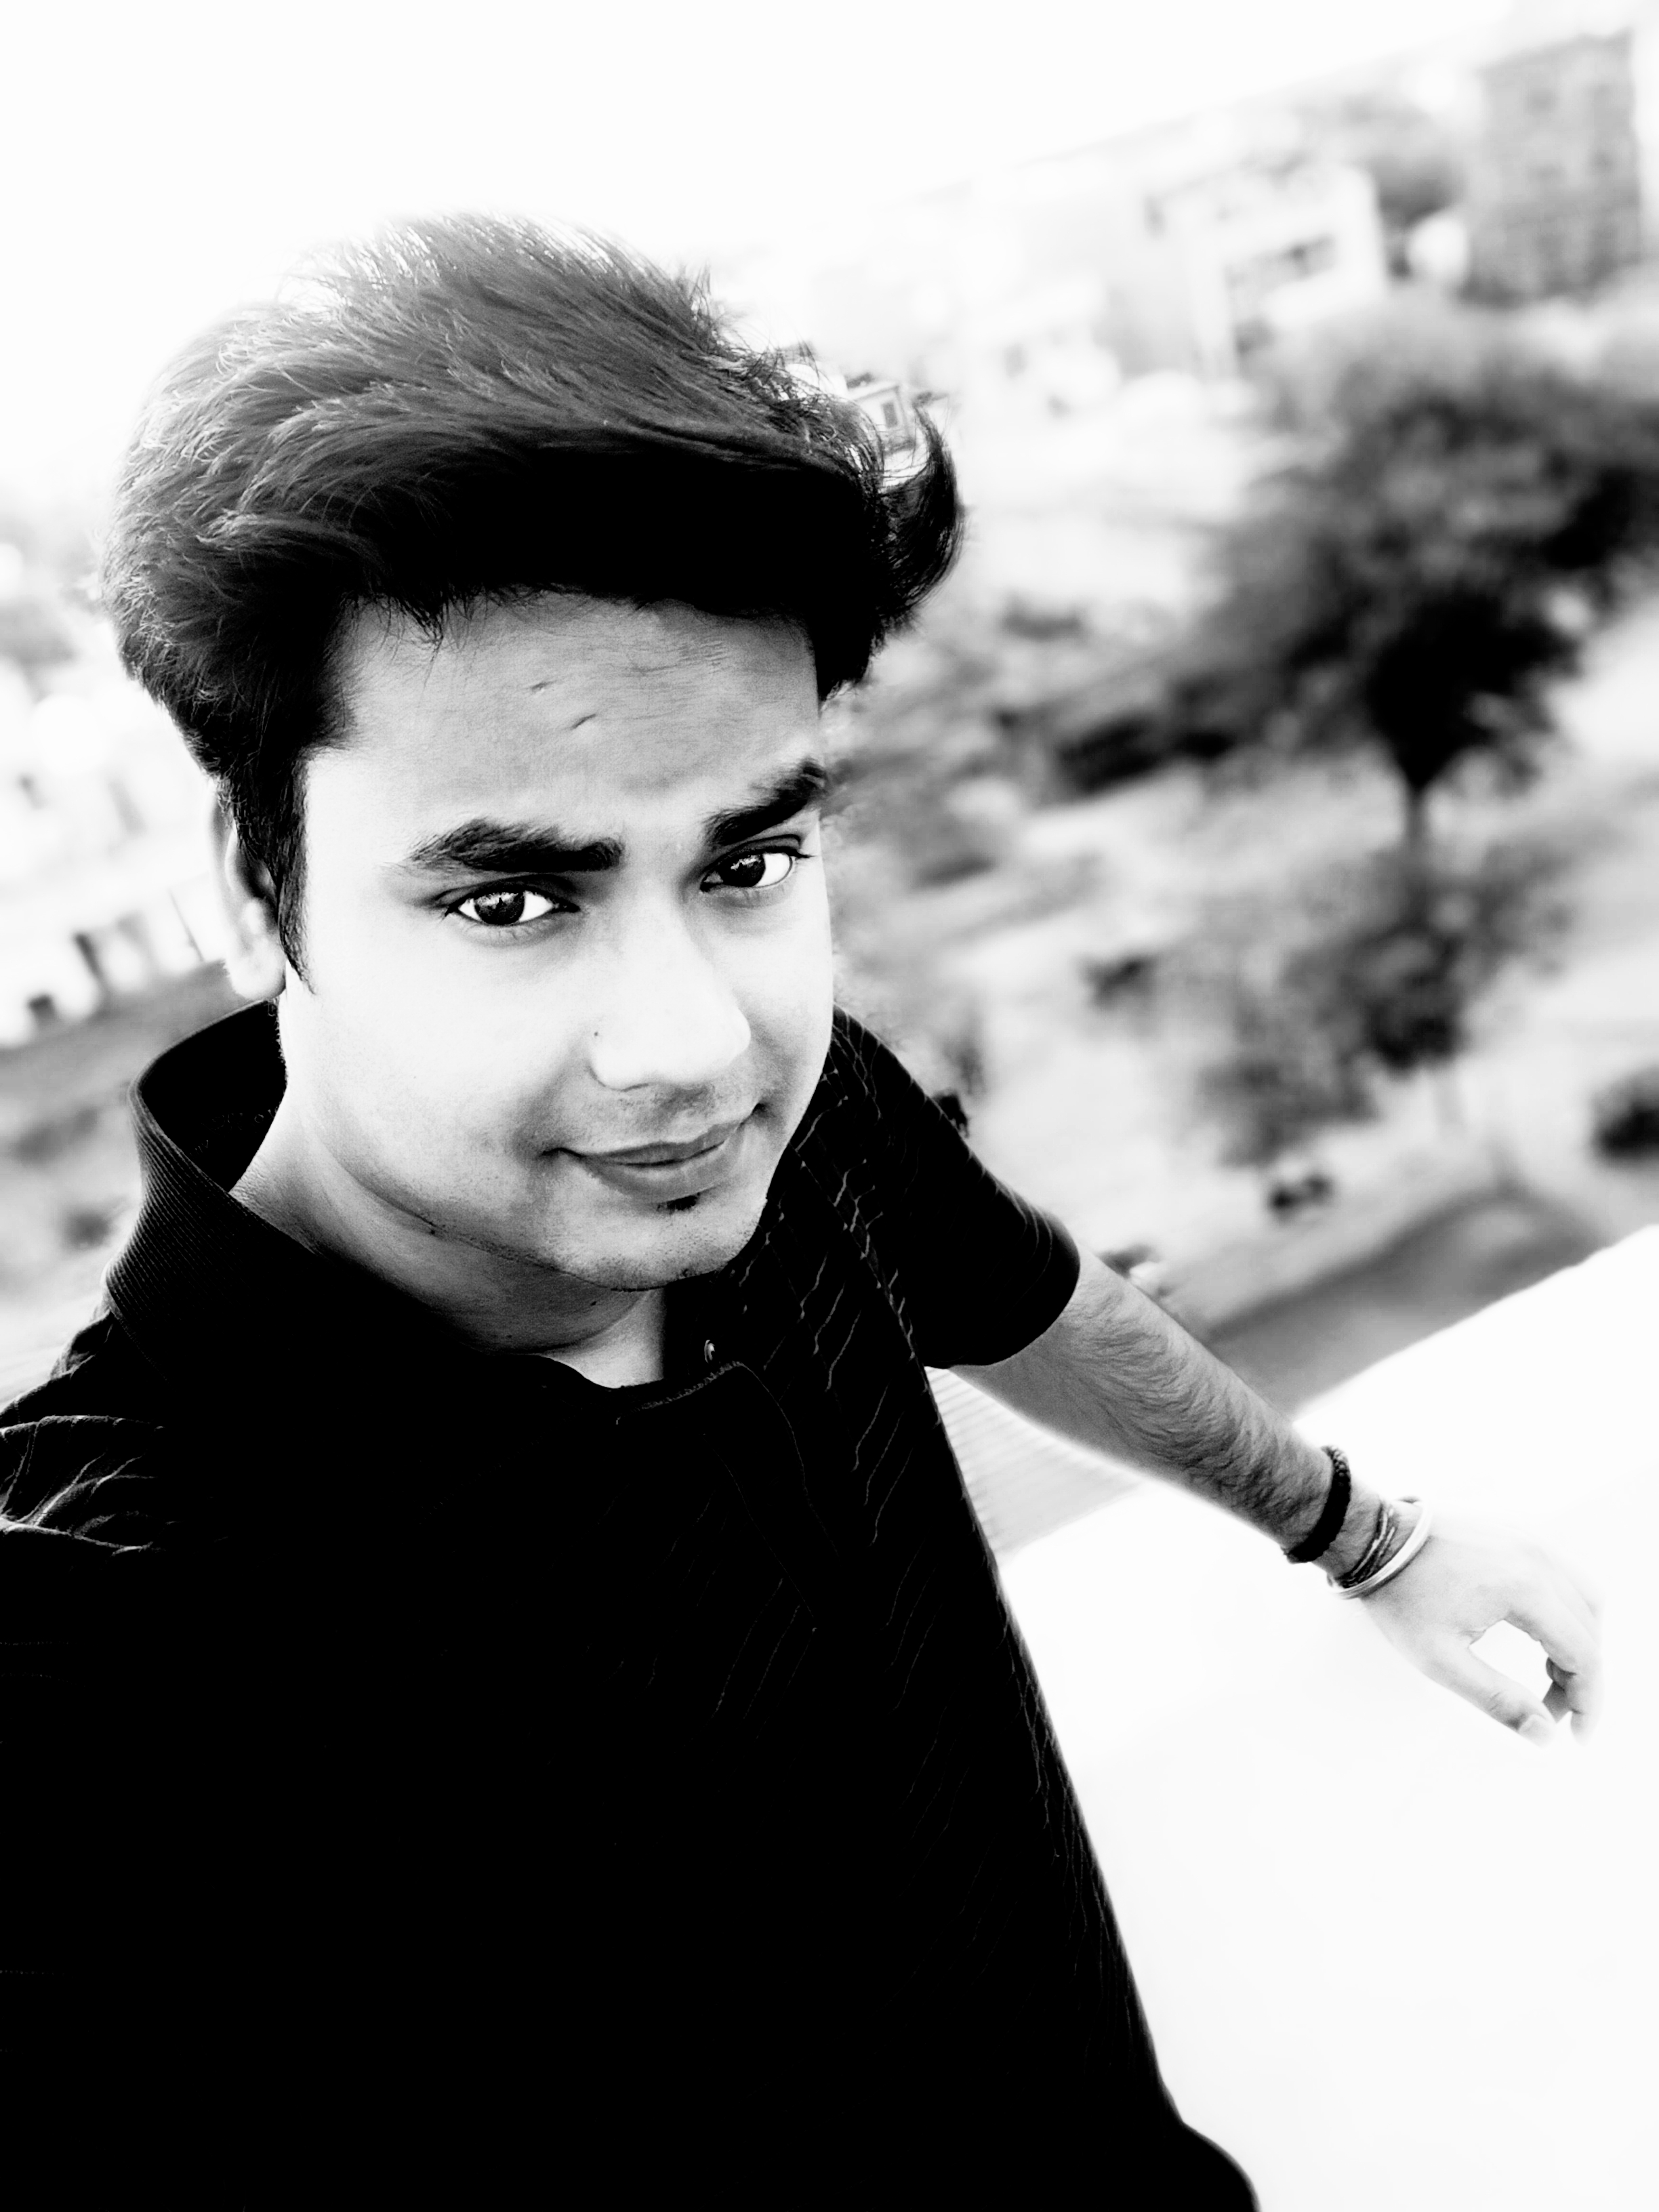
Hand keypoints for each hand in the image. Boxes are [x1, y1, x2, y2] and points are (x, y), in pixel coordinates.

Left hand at [1358, 1511, 1601, 1744]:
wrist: (1373, 1539)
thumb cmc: (1399, 1595)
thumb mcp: (1440, 1659)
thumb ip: (1497, 1699)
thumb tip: (1542, 1733)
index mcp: (1525, 1587)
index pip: (1583, 1654)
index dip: (1588, 1702)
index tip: (1577, 1736)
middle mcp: (1538, 1559)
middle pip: (1589, 1630)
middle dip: (1579, 1679)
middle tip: (1551, 1713)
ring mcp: (1529, 1542)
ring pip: (1584, 1602)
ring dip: (1578, 1644)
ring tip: (1548, 1678)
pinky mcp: (1516, 1537)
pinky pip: (1563, 1579)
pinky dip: (1565, 1614)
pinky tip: (1539, 1638)